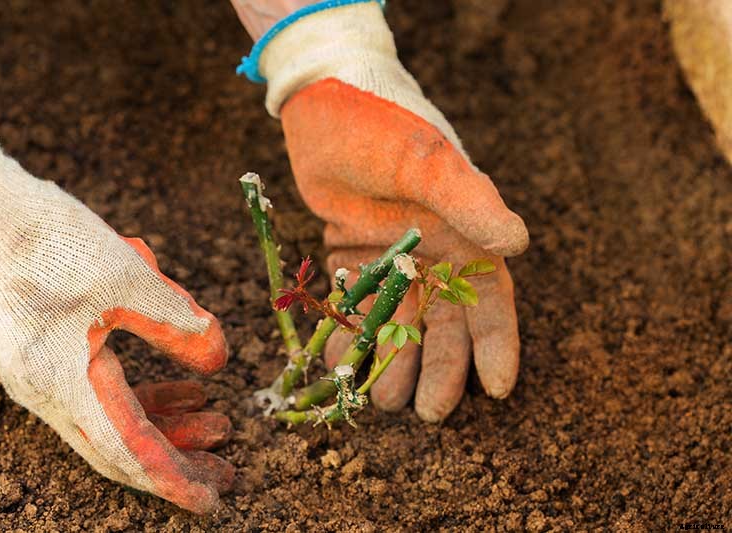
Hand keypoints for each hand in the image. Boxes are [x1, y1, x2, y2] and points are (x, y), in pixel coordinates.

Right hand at [0, 113, 232, 512]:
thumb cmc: (52, 241)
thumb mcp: (131, 280)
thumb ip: (179, 325)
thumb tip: (220, 360)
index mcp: (66, 383)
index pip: (131, 451)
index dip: (175, 479)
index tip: (214, 500)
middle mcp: (49, 393)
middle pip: (123, 447)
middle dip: (178, 459)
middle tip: (228, 468)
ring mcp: (43, 377)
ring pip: (115, 421)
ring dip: (167, 425)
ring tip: (217, 420)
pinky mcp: (47, 358)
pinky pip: (102, 395)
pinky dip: (144, 397)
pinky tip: (184, 388)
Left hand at [258, 2, 528, 420]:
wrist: (324, 102)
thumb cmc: (382, 125)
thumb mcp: (426, 160)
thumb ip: (468, 199)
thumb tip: (520, 243)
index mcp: (464, 235)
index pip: (490, 300)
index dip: (497, 345)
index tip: (499, 390)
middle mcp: (433, 254)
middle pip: (444, 325)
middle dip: (440, 370)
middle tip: (429, 413)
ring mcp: (392, 260)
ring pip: (399, 324)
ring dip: (392, 361)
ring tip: (379, 398)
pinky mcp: (352, 259)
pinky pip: (355, 309)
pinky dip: (349, 336)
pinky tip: (337, 363)